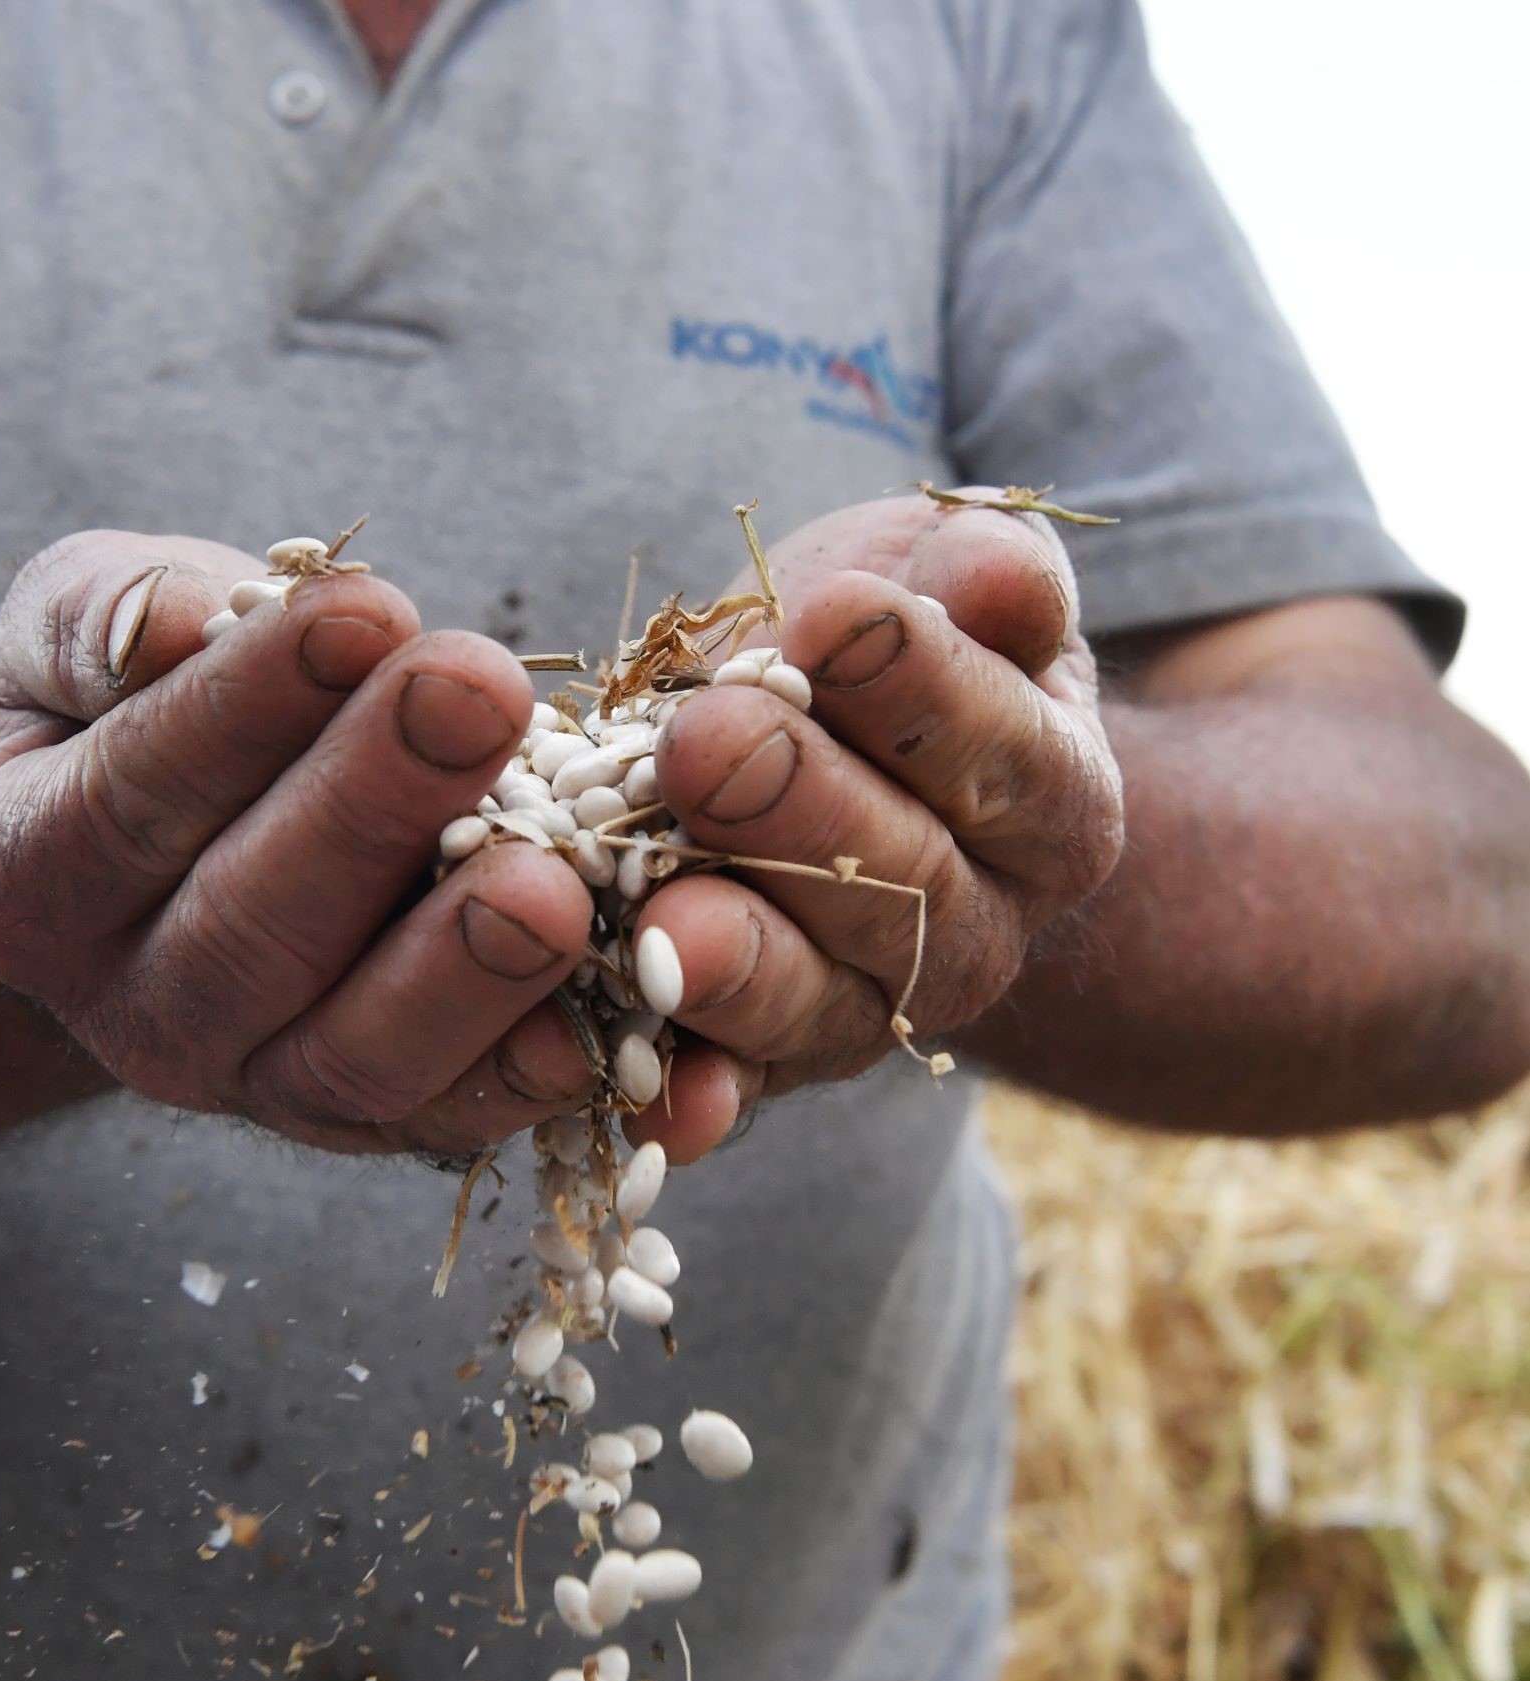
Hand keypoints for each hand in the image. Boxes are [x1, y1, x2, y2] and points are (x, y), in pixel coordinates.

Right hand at [0, 531, 597, 1156]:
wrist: (195, 830)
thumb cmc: (139, 697)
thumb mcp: (77, 628)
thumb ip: (103, 617)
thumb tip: (175, 623)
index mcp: (22, 880)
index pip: (127, 796)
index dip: (244, 707)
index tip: (362, 609)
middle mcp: (125, 1012)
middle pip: (246, 930)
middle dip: (372, 805)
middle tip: (477, 689)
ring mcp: (250, 1085)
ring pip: (350, 1052)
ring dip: (459, 967)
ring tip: (553, 877)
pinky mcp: (367, 1122)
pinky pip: (449, 1116)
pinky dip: (532, 1075)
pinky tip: (608, 1015)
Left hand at [631, 491, 1125, 1159]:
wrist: (811, 747)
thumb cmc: (883, 636)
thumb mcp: (937, 576)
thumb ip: (980, 575)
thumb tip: (999, 572)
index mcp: (1052, 804)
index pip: (1000, 752)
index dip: (921, 687)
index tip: (836, 615)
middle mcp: (977, 933)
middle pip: (903, 887)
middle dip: (801, 811)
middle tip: (711, 743)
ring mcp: (866, 1011)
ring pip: (815, 1003)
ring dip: (741, 968)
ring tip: (666, 926)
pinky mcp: (760, 1062)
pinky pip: (723, 1084)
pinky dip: (680, 1091)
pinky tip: (639, 1096)